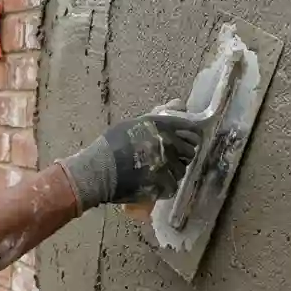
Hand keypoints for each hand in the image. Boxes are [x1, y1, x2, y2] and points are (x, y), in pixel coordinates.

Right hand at [58, 98, 198, 211]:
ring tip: (157, 172)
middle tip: (166, 159)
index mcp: (162, 125)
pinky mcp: (163, 184)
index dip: (191, 137)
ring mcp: (167, 165)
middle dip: (181, 156)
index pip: (192, 130)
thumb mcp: (134, 124)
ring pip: (181, 171)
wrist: (98, 171)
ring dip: (172, 172)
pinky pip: (173, 186)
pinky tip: (154, 184)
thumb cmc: (112, 145)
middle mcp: (169, 143)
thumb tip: (180, 104)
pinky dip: (165, 187)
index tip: (186, 142)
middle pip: (189, 152)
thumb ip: (159, 115)